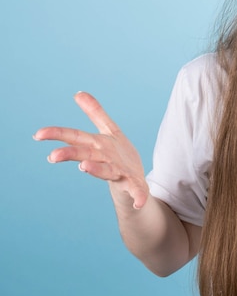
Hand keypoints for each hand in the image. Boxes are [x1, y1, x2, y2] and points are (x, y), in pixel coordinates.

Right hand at [34, 92, 148, 208]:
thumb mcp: (109, 131)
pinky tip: (139, 203)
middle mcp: (104, 160)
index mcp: (97, 146)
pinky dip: (137, 196)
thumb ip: (95, 113)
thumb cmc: (117, 156)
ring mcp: (118, 173)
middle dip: (70, 154)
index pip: (75, 137)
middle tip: (52, 156)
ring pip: (106, 171)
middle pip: (85, 154)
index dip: (58, 134)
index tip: (38, 134)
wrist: (133, 183)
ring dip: (96, 169)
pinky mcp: (134, 184)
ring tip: (84, 167)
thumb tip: (79, 93)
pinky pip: (136, 190)